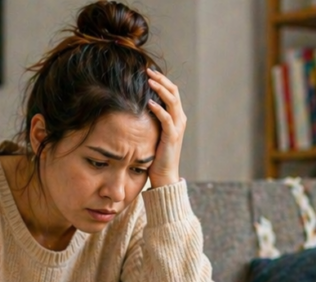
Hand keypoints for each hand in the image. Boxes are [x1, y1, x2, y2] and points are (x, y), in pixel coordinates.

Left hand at [146, 69, 185, 188]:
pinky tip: (149, 102)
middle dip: (161, 79)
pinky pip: (167, 118)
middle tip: (148, 71)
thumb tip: (136, 109)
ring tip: (149, 81)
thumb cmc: (156, 157)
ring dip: (161, 89)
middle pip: (173, 91)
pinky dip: (159, 109)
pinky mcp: (172, 136)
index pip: (172, 92)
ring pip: (172, 101)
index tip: (148, 72)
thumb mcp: (153, 134)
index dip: (162, 80)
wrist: (164, 176)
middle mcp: (179, 119)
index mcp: (176, 117)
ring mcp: (177, 127)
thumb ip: (150, 121)